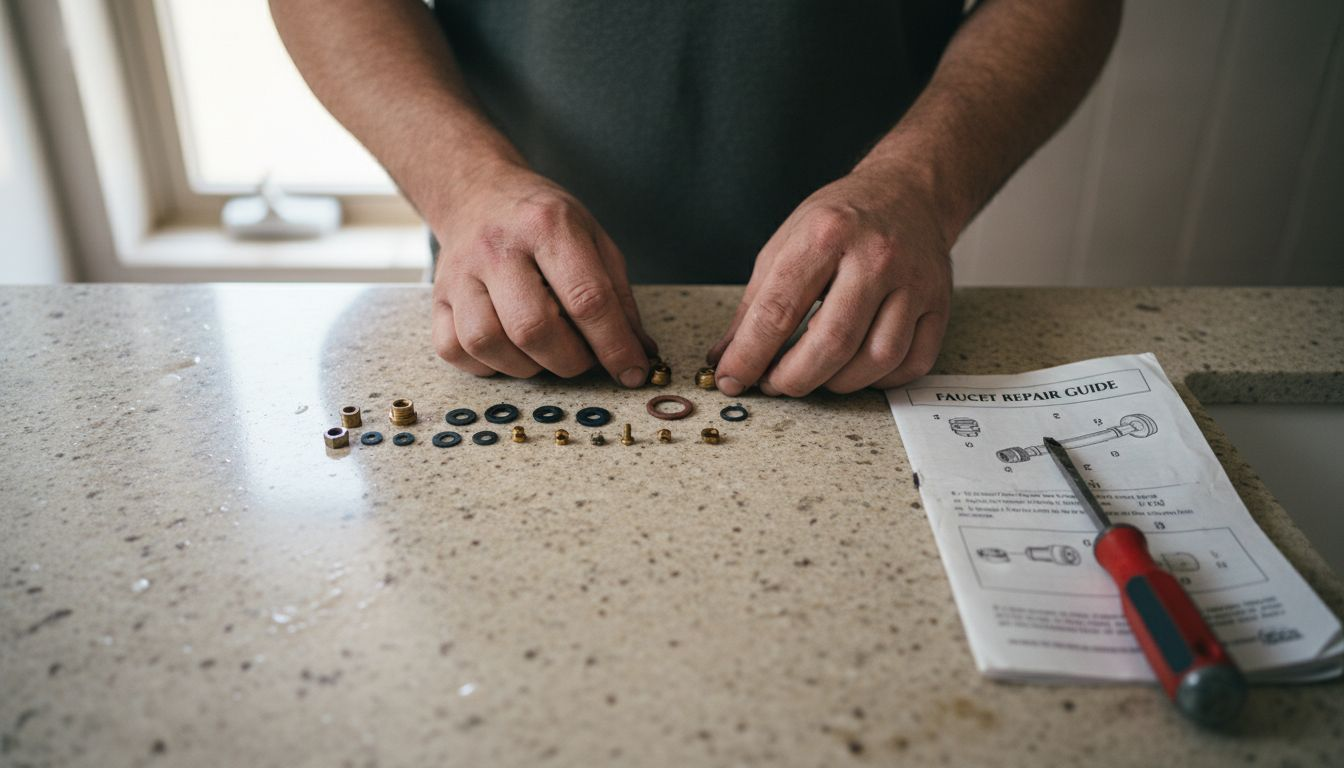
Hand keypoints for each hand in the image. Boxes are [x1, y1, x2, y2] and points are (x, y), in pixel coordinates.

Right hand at [431, 162, 656, 384]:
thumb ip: (618, 296)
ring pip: (487, 343)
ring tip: (545, 352)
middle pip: (533, 328)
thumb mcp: (592, 238)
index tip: (632, 371)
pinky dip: (487, 365)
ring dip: (526, 366)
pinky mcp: (436, 297)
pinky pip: (454, 350)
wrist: (477, 192)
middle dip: (570, 361)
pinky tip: (508, 350)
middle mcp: (498, 248)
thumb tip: (640, 353)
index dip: (614, 345)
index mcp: (548, 226)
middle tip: (584, 359)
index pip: (587, 298)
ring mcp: (460, 274)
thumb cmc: (542, 220)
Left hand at [707, 166, 951, 395]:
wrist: (908, 192)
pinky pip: (913, 363)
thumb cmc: (841, 220)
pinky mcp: (939, 304)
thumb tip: (725, 359)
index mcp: (826, 235)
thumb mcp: (785, 245)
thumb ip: (755, 305)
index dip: (749, 356)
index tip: (731, 379)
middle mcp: (875, 257)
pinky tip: (857, 369)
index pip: (779, 311)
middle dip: (794, 379)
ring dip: (837, 383)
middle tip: (774, 384)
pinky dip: (880, 380)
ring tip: (814, 375)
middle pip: (833, 342)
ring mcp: (914, 282)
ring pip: (877, 359)